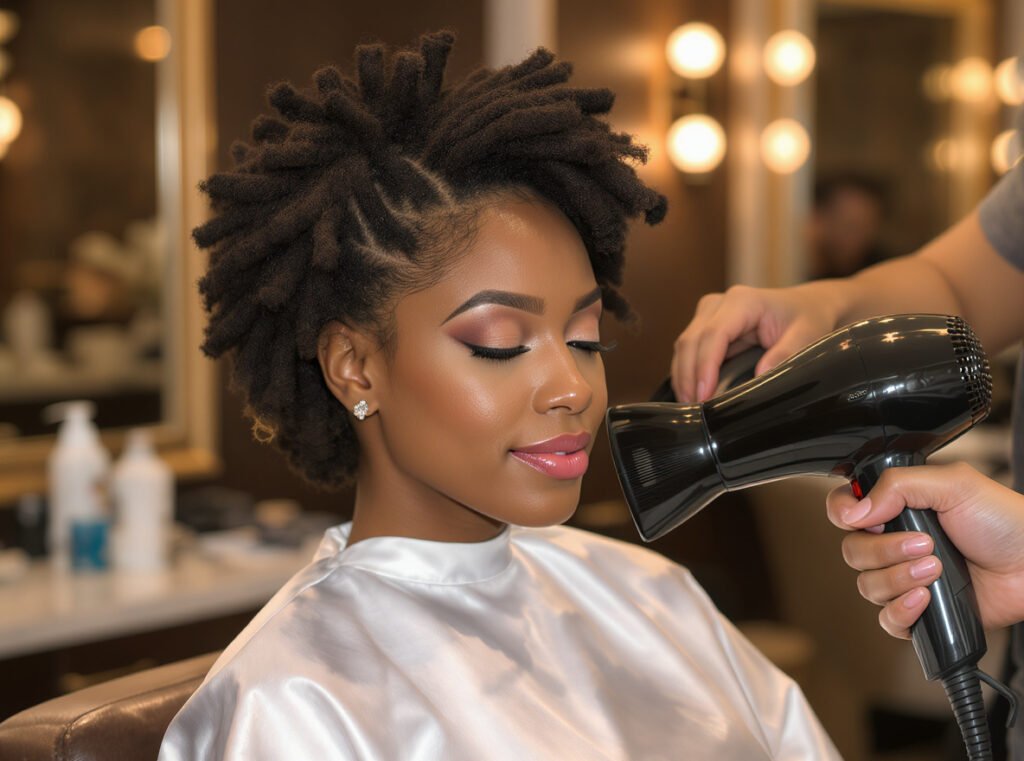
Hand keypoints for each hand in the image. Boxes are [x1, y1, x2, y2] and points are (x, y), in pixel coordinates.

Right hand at [671, 283, 840, 402]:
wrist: (806, 306)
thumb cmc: (807, 318)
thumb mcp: (806, 335)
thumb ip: (785, 354)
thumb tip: (760, 376)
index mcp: (743, 301)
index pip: (713, 335)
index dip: (704, 366)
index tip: (704, 396)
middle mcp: (719, 304)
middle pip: (691, 341)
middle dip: (688, 377)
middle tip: (695, 410)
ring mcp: (708, 314)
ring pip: (684, 346)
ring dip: (683, 377)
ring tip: (691, 407)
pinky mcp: (704, 326)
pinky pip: (689, 350)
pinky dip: (687, 373)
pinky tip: (692, 394)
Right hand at [827, 462, 1023, 637]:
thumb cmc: (1005, 522)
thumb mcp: (953, 484)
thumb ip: (898, 485)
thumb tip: (856, 510)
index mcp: (897, 507)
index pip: (845, 508)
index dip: (844, 514)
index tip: (861, 519)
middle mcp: (894, 542)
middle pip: (852, 552)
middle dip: (884, 551)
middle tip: (925, 545)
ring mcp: (905, 577)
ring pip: (868, 586)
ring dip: (899, 579)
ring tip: (936, 570)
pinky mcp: (919, 611)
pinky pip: (887, 620)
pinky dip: (901, 611)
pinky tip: (925, 599)